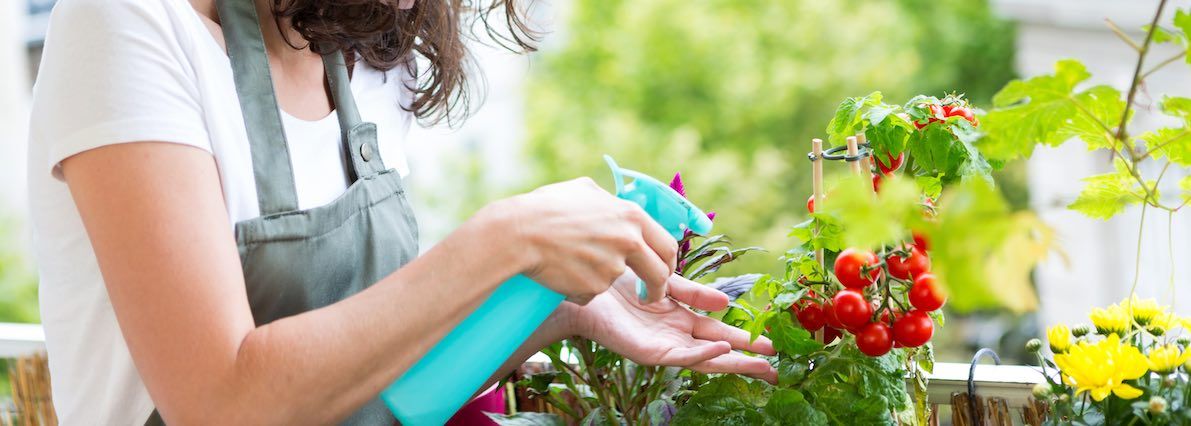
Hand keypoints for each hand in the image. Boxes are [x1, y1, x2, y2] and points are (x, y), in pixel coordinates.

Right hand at [490, 178, 677, 304]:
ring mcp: (612, 266)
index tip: (662, 271)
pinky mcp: (594, 287)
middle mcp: (628, 241)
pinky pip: (592, 293)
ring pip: (617, 281)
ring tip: (571, 263)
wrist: (519, 233)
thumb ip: (608, 200)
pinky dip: (580, 288)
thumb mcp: (583, 190)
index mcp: (631, 216)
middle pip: (659, 273)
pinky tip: (560, 272)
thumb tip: (616, 203)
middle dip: (657, 288)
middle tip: (649, 295)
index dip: (668, 262)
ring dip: (600, 279)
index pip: (667, 244)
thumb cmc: (545, 207)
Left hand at [569, 273, 777, 382]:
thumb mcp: (665, 281)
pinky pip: (682, 356)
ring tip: (761, 363)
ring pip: (706, 360)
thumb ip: (693, 292)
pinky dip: (704, 354)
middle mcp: (677, 336)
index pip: (721, 333)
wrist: (585, 289)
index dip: (746, 338)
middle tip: (778, 366)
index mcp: (682, 320)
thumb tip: (726, 302)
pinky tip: (723, 351)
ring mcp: (665, 347)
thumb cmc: (620, 283)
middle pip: (720, 352)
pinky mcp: (650, 353)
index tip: (773, 342)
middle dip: (748, 359)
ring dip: (734, 362)